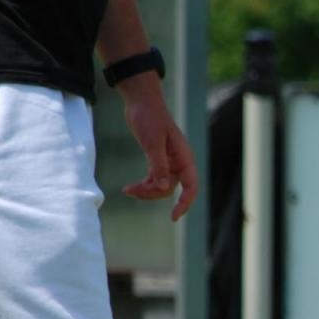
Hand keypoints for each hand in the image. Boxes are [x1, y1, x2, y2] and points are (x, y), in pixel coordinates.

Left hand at [118, 81, 198, 220]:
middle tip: (131, 191)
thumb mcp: (153, 142)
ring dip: (145, 191)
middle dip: (152, 194)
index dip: (184, 203)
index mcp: (184, 158)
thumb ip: (159, 165)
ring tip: (127, 190)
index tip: (173, 217)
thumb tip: (164, 188)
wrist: (141, 102)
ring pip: (161, 186)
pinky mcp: (157, 160)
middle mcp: (179, 162)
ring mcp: (169, 162)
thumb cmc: (149, 118)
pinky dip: (143, 185)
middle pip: (171, 189)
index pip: (190, 186)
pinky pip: (153, 180)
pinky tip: (129, 187)